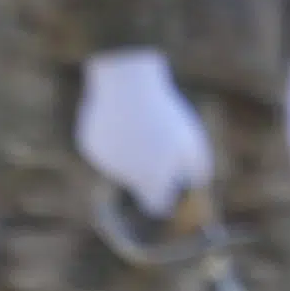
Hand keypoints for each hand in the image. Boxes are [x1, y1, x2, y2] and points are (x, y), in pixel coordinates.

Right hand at [75, 49, 214, 217]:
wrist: (126, 83)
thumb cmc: (165, 112)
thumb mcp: (193, 140)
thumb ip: (199, 169)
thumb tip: (197, 185)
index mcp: (152, 180)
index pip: (157, 207)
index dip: (166, 198)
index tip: (173, 188)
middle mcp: (125, 178)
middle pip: (138, 185)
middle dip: (149, 173)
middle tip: (158, 147)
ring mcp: (105, 162)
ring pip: (121, 164)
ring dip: (132, 151)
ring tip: (141, 123)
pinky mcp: (90, 145)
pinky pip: (105, 146)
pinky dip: (114, 136)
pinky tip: (121, 116)